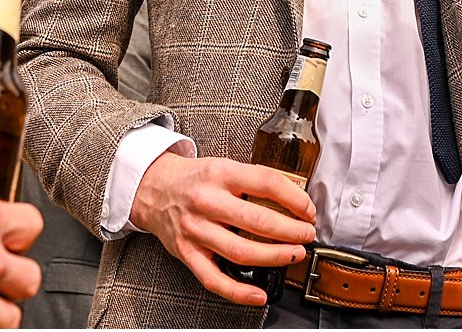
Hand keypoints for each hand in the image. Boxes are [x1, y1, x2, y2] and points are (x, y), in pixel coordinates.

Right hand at [130, 152, 315, 305]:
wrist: (153, 188)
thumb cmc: (194, 180)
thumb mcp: (222, 166)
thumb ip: (252, 181)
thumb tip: (293, 198)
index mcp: (220, 173)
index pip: (266, 183)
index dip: (294, 199)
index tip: (308, 210)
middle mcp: (206, 201)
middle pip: (257, 221)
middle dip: (291, 231)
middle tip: (306, 235)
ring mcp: (195, 230)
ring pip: (241, 251)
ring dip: (274, 257)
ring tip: (293, 254)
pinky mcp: (187, 253)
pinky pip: (214, 279)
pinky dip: (239, 291)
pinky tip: (259, 293)